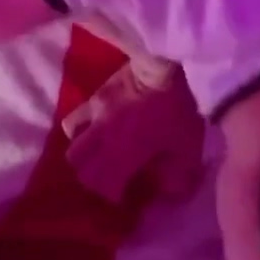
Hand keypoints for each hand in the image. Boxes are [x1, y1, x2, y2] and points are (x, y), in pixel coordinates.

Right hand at [64, 60, 204, 204]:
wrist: (161, 63)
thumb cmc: (175, 108)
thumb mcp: (187, 147)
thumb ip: (178, 176)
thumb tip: (170, 194)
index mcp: (122, 157)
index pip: (104, 187)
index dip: (113, 196)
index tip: (126, 195)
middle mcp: (101, 141)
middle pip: (80, 168)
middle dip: (93, 178)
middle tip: (110, 177)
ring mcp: (94, 117)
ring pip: (72, 144)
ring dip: (82, 155)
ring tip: (98, 155)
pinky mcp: (94, 96)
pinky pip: (76, 118)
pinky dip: (80, 129)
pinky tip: (95, 128)